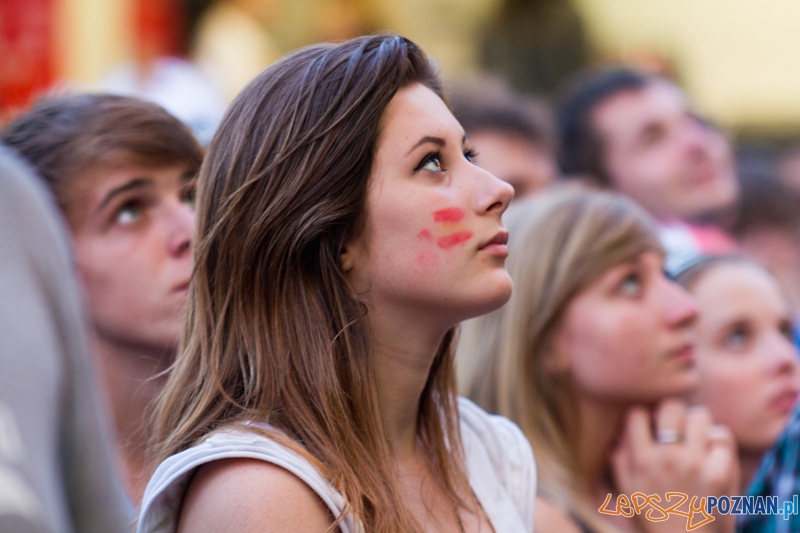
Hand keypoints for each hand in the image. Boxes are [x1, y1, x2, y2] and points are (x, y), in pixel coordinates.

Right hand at [611, 399, 738, 532]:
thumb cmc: (656, 524)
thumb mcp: (628, 496)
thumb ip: (620, 464)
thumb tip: (617, 438)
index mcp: (642, 461)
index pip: (637, 413)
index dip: (643, 414)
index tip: (649, 423)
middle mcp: (668, 458)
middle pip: (671, 406)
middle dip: (672, 411)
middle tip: (675, 423)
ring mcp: (696, 464)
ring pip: (700, 417)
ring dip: (697, 424)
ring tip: (696, 436)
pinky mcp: (721, 473)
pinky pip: (722, 437)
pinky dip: (718, 441)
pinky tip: (712, 451)